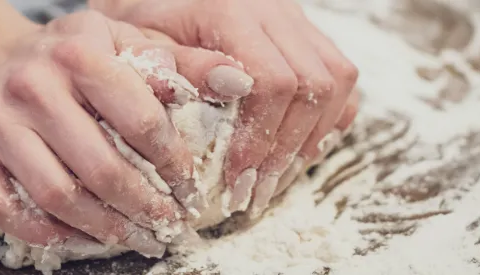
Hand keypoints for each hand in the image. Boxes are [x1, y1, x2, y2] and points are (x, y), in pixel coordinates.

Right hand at [0, 11, 245, 255]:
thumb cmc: (66, 56)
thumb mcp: (124, 43)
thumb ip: (181, 64)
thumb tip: (239, 82)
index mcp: (77, 51)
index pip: (140, 120)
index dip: (173, 164)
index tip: (189, 188)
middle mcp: (30, 83)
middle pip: (99, 167)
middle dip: (142, 207)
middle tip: (166, 227)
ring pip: (54, 195)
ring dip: (100, 228)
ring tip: (129, 238)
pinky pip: (3, 207)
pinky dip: (43, 232)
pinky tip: (73, 237)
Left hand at [93, 0, 360, 214]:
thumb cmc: (141, 18)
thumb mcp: (140, 41)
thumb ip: (176, 70)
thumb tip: (224, 97)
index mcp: (230, 9)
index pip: (272, 80)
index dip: (260, 137)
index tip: (236, 178)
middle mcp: (274, 9)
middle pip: (314, 84)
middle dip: (286, 149)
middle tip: (254, 193)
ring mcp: (295, 17)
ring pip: (337, 78)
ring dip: (311, 137)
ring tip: (274, 179)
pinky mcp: (305, 30)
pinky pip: (339, 74)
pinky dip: (326, 117)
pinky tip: (294, 150)